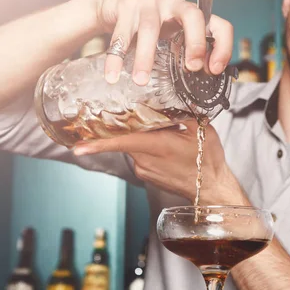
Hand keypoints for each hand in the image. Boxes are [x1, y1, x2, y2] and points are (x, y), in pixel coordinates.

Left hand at [73, 121, 247, 206]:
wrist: (211, 189)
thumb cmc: (207, 161)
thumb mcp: (200, 130)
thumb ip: (182, 113)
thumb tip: (169, 100)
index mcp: (157, 146)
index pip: (122, 141)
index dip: (99, 143)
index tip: (78, 147)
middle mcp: (145, 160)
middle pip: (126, 137)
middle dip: (125, 125)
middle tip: (129, 115)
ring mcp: (144, 170)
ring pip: (133, 145)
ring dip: (141, 135)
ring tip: (163, 131)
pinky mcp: (145, 175)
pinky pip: (139, 154)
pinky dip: (146, 146)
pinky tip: (163, 144)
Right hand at [94, 0, 232, 85]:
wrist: (114, 2)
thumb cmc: (150, 23)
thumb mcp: (171, 34)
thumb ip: (183, 51)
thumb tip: (199, 80)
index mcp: (190, 14)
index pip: (217, 24)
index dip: (222, 46)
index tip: (214, 70)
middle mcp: (174, 3)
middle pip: (192, 15)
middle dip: (195, 42)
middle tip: (191, 68)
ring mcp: (150, 1)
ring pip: (150, 29)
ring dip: (145, 58)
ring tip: (140, 82)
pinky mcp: (126, 4)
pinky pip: (122, 35)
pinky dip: (116, 58)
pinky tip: (112, 76)